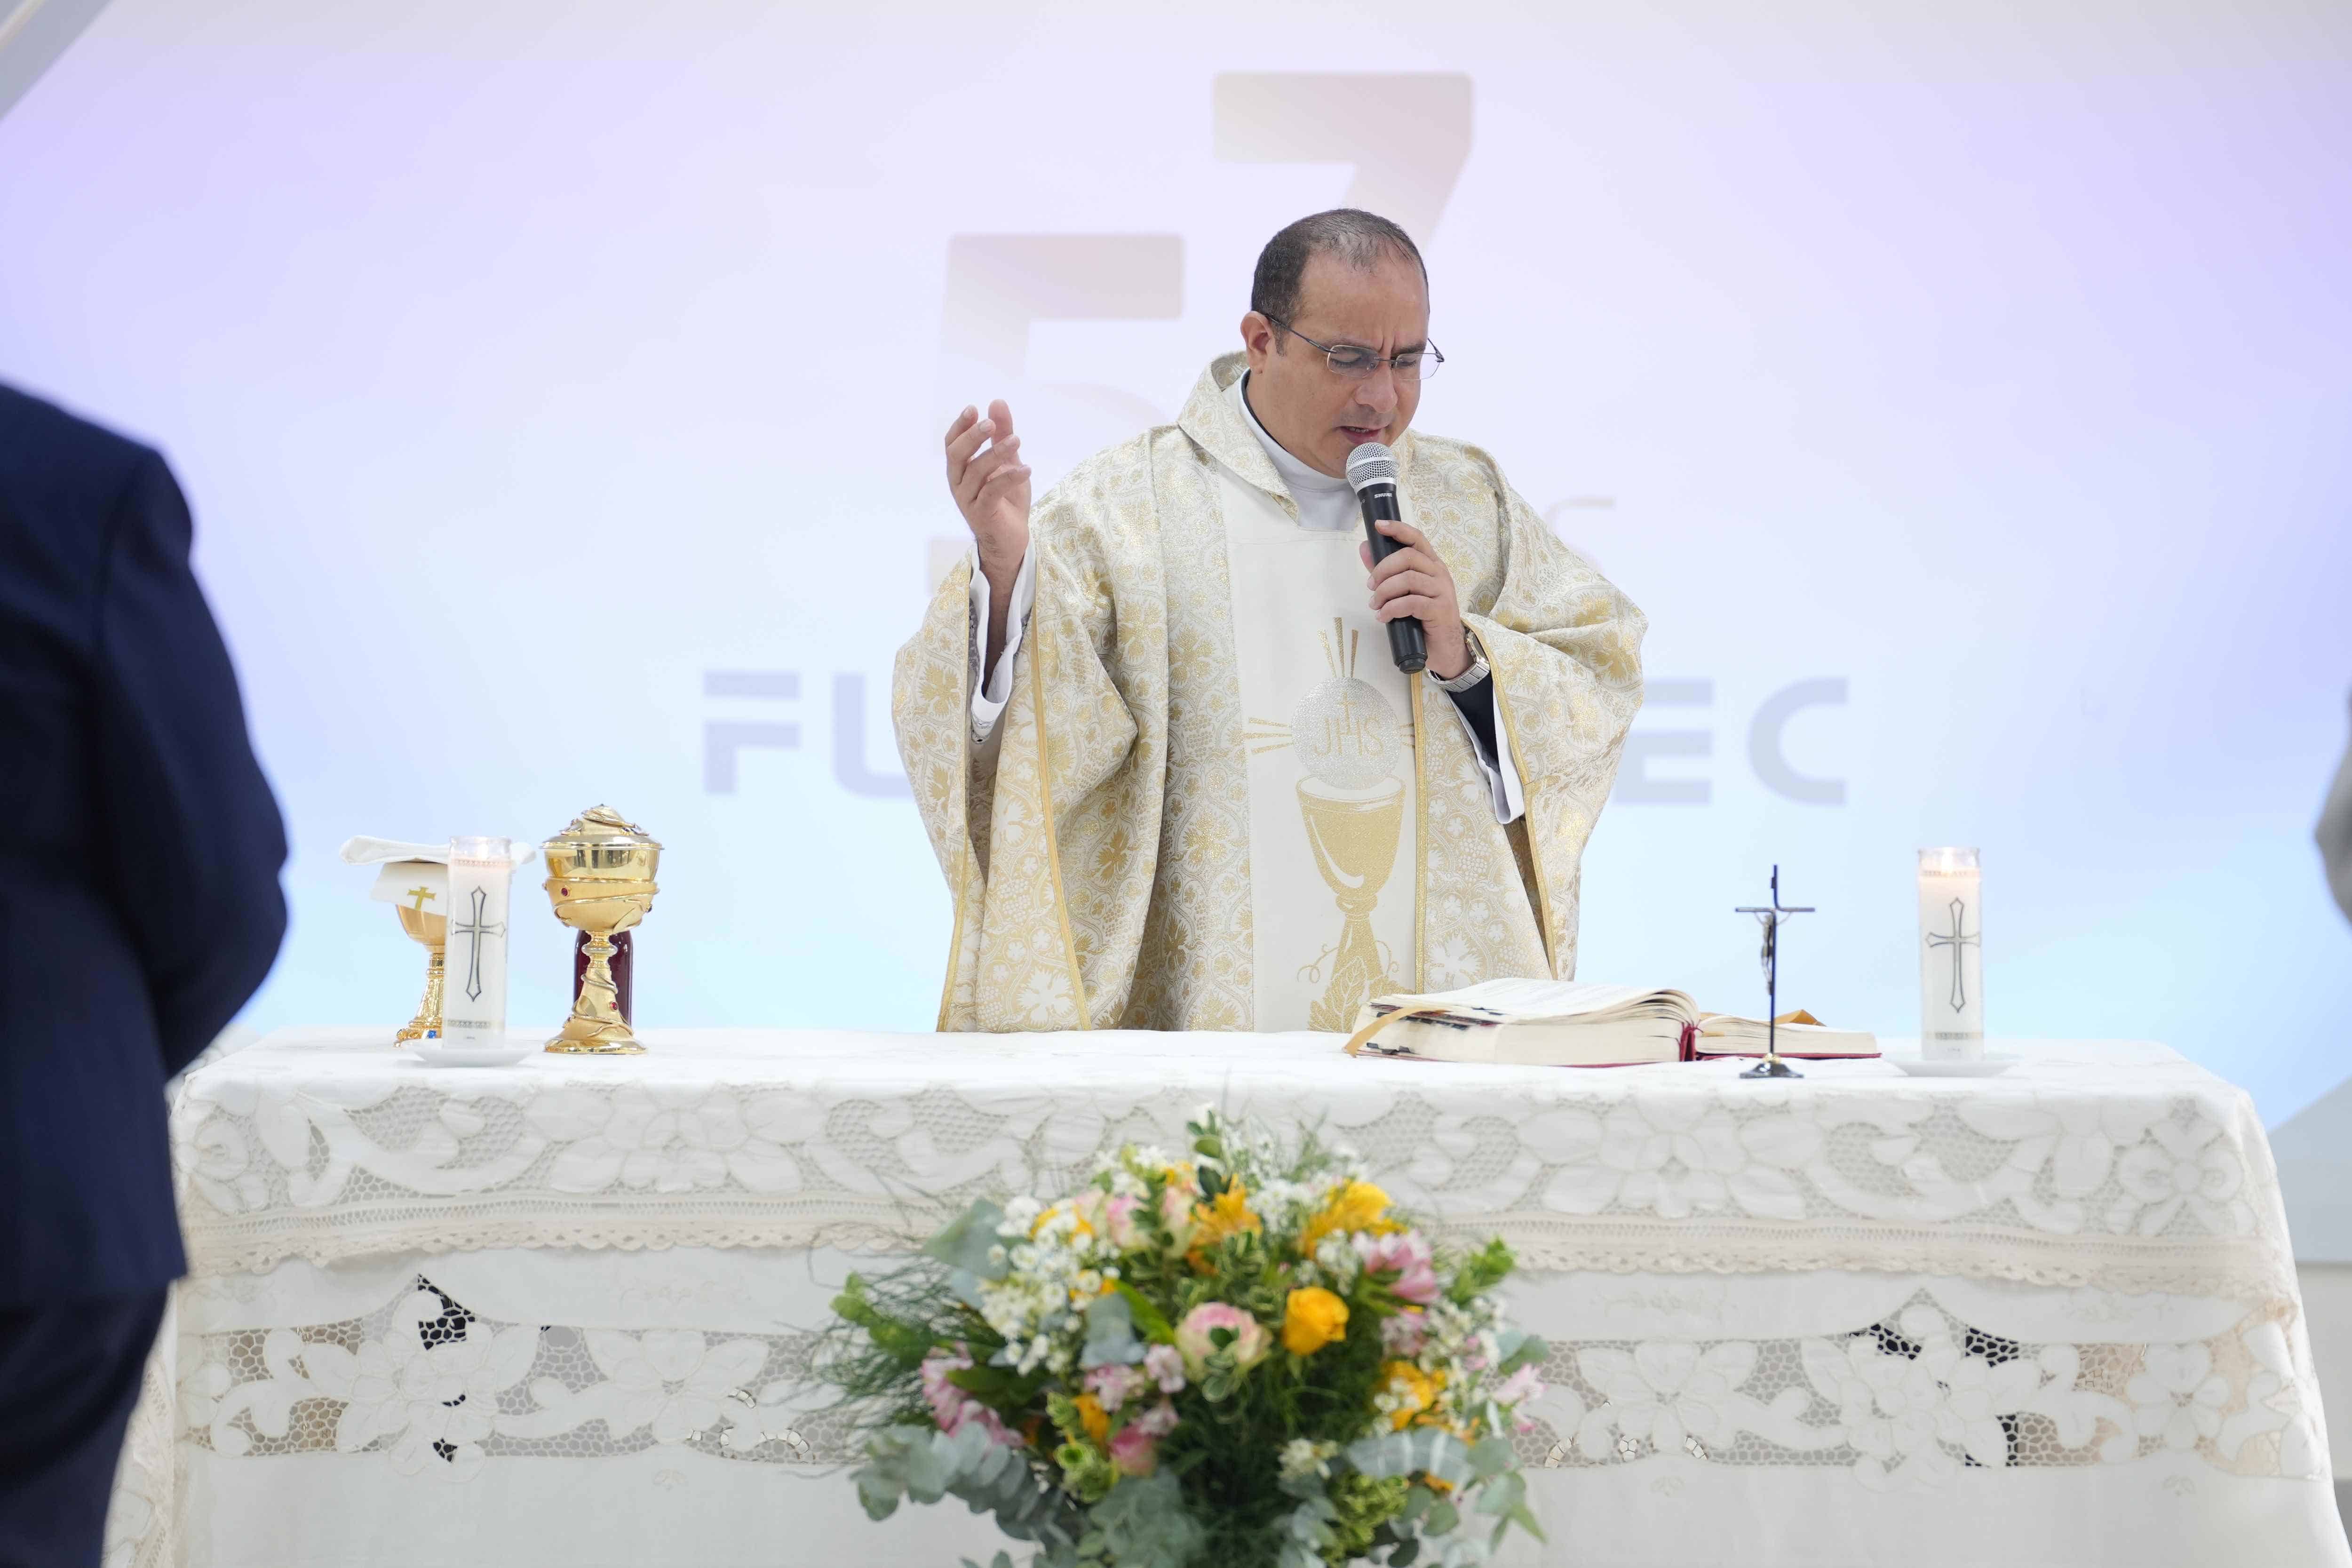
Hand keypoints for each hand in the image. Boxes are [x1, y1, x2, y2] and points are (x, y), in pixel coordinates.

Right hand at [945, 399, 1030, 581]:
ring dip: (996, 453)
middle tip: (991, 424)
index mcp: (960, 469)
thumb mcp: (1007, 461)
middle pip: (956, 455)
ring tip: (1017, 441)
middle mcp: (958, 483)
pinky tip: (1027, 470)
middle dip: (973, 436)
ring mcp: (968, 500)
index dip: (960, 426)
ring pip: (976, 472)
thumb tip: (997, 402)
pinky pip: (991, 491)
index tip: (974, 409)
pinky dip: (1009, 478)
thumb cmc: (1006, 498)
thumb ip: (1002, 434)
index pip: (952, 444)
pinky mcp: (982, 514)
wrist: (1012, 538)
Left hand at [1362, 519, 1469, 678]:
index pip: (1416, 538)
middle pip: (1408, 557)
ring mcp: (1442, 591)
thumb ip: (1385, 570)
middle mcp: (1439, 573)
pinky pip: (1412, 602)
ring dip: (1385, 592)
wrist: (1445, 648)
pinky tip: (1383, 617)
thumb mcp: (1403, 591)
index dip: (1398, 529)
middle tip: (1370, 586)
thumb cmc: (1423, 617)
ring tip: (1375, 605)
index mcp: (1431, 564)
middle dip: (1383, 569)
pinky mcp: (1440, 610)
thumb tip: (1365, 547)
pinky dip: (1392, 609)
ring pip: (1409, 579)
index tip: (1379, 526)